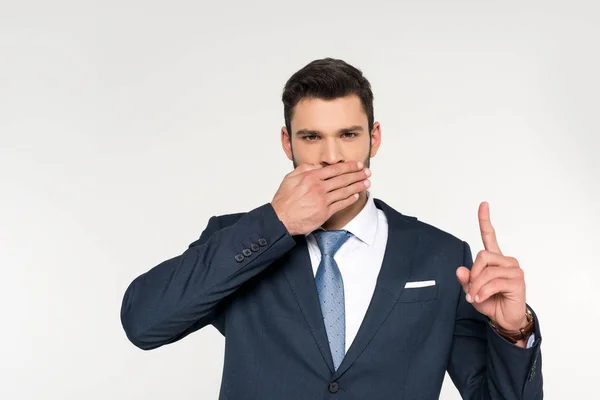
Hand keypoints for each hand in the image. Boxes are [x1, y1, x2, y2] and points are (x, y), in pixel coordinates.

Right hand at [271, 161, 369, 235]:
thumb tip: (317, 165)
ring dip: (357, 186)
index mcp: (311, 177)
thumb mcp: (290, 178)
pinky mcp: (324, 213)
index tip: (358, 164)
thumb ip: (304, 169)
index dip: (349, 166)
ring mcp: (322, 201)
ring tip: (366, 182)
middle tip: (367, 172)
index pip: (335, 169)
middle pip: (343, 179)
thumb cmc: (284, 200)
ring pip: (344, 191)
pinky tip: (356, 195)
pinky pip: (340, 204)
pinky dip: (349, 199)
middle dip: (358, 174)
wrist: (280, 219)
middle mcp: (319, 188)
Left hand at [456, 202, 527, 330]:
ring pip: (486, 270)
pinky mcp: (518, 281)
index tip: (484, 204)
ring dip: (477, 286)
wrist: (505, 319)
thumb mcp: (472, 290)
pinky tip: (481, 298)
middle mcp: (506, 261)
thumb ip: (465, 280)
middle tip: (471, 289)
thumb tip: (459, 270)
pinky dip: (483, 292)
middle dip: (473, 274)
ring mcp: (514, 270)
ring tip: (476, 297)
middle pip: (482, 256)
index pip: (489, 236)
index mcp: (495, 259)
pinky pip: (493, 282)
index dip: (485, 220)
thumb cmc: (490, 302)